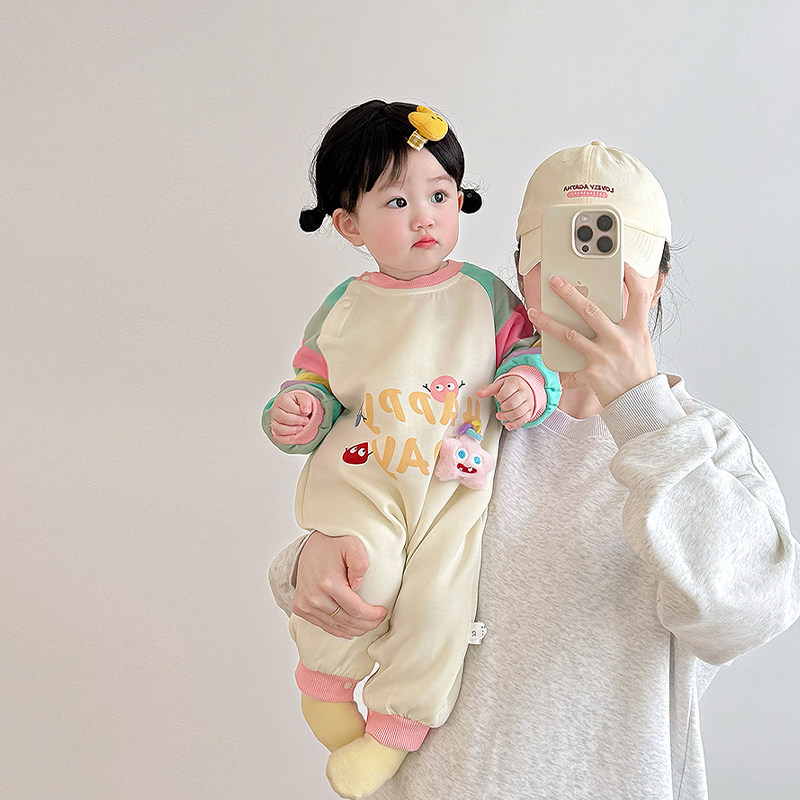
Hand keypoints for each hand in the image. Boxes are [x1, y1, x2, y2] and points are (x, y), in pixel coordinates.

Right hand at [270, 390, 317, 442]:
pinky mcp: (274, 431)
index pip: (288, 407)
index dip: (299, 412)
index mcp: (282, 400)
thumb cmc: (298, 403)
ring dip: (292, 430)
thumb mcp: (304, 398)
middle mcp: (275, 411)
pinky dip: (287, 438)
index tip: (307, 413)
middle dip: (297, 421)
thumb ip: (305, 401)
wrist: (295, 409)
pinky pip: (277, 438)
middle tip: (306, 421)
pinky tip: (295, 435)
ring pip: (278, 429)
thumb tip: (305, 411)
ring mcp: (273, 422)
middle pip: (283, 418)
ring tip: (301, 428)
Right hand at [293, 531, 386, 638]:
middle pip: (347, 621)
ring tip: (367, 624)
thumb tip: (358, 586)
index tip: (383, 613)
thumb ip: (360, 562)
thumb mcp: (352, 545)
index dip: (372, 616)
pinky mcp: (300, 608)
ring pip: (336, 626)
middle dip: (367, 624)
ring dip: (354, 629)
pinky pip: (323, 626)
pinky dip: (339, 630)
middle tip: (378, 620)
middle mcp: (314, 597)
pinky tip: (350, 630)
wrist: (308, 546)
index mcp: (328, 584)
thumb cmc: (333, 544)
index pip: (356, 610)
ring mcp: (305, 604)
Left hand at [476, 374, 534, 429]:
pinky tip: (508, 425)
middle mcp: (524, 393)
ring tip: (500, 416)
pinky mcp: (530, 411)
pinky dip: (515, 424)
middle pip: (512, 404)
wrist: (526, 386)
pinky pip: (524, 420)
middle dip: (503, 409)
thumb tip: (478, 394)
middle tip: (500, 409)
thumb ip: (489, 390)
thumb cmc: (511, 385)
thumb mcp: (500, 384)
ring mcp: (528, 402)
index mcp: (515, 384)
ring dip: (507, 417)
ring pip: (518, 412)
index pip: (506, 393)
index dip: (500, 398)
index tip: (499, 398)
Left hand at [527, 265, 660, 406]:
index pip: (638, 297)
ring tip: (535, 312)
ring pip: (569, 334)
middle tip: (555, 281)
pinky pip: (571, 370)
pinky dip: (564, 372)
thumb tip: (605, 313)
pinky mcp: (592, 373)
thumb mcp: (641, 345)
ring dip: (548, 323)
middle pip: (590, 310)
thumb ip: (625, 328)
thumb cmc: (639, 373)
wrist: (641, 402)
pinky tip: (558, 372)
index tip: (623, 266)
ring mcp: (604, 356)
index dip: (632, 279)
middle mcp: (619, 340)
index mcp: (637, 330)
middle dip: (569, 293)